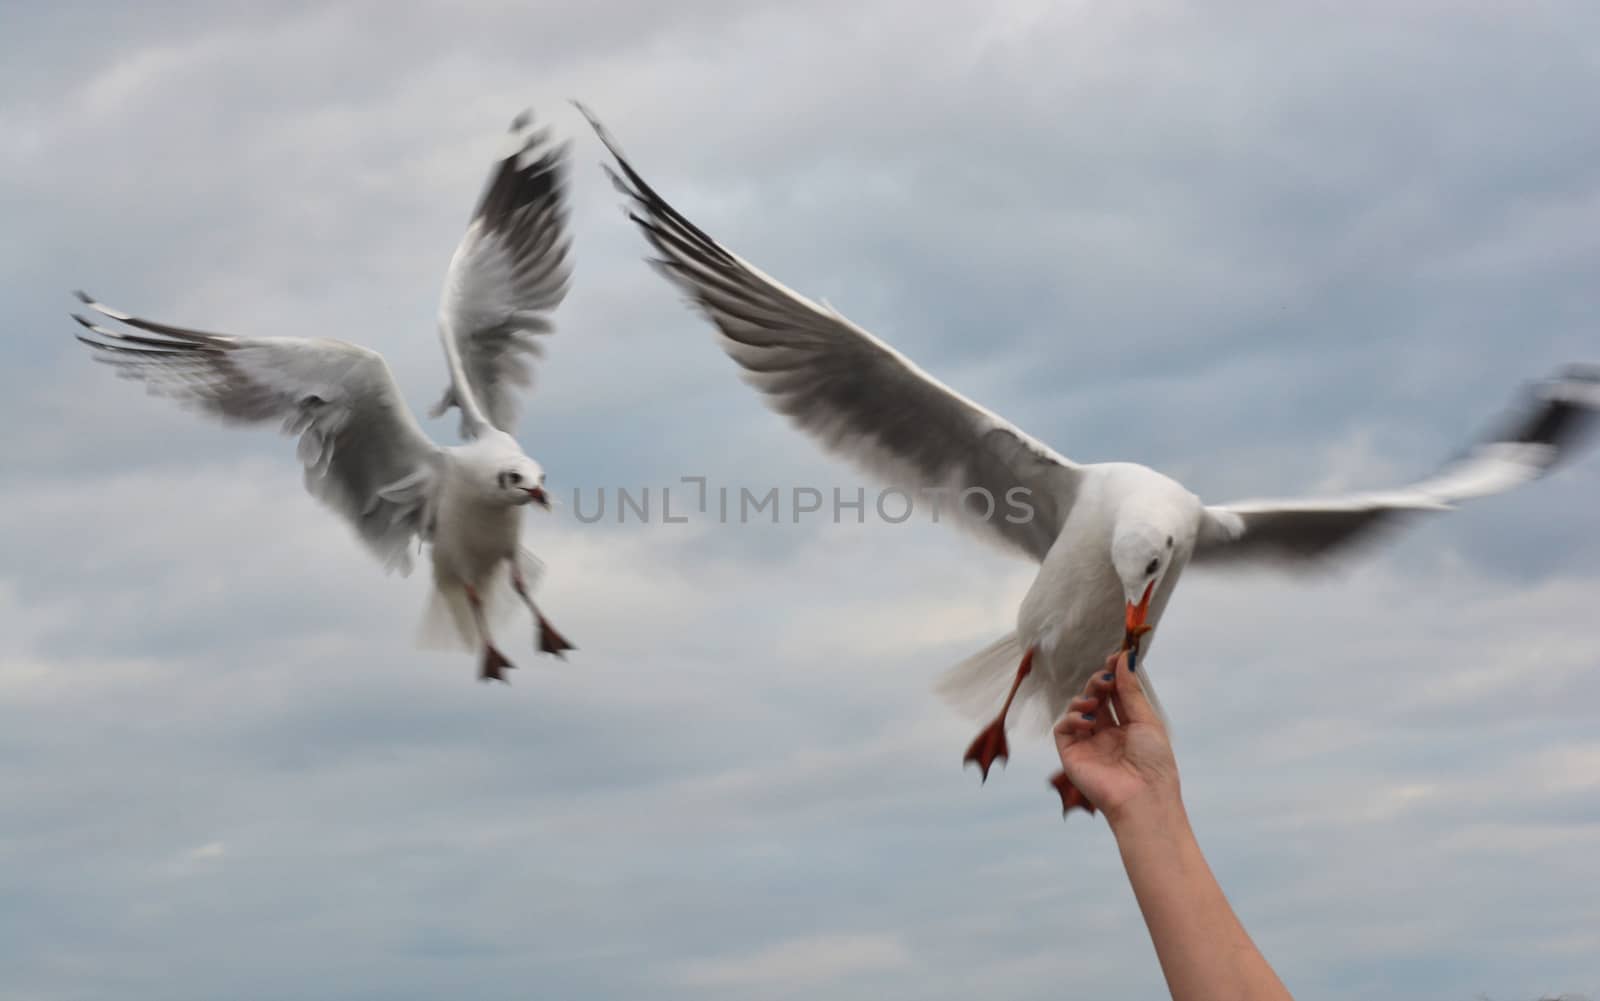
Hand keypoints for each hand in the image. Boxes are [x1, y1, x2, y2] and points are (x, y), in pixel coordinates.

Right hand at [1053, 648, 1180, 826]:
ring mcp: (1089, 744)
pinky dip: (1072, 717)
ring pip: (1078, 708)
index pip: (1116, 695)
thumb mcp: (1146, 721)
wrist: (1143, 798)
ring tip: (1096, 698)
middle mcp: (1108, 734)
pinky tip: (1087, 720)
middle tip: (1105, 678)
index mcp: (1129, 728)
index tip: (1115, 657)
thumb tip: (1123, 658)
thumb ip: (1130, 690)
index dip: (1114, 675)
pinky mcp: (1072, 754)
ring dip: (1085, 696)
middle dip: (1099, 682)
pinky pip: (1063, 728)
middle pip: (1096, 697)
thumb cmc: (1154, 763)